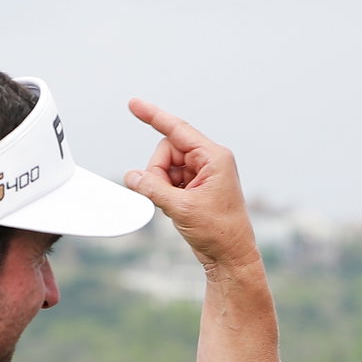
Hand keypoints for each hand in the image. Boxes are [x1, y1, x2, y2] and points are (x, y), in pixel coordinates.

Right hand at [125, 99, 259, 274]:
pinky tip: (174, 208)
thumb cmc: (218, 232)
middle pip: (167, 151)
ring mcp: (203, 174)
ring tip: (174, 206)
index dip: (154, 116)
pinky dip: (165, 192)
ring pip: (166, 167)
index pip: (178, 129)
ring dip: (161, 185)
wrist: (231, 257)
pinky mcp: (196, 187)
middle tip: (163, 196)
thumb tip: (131, 176)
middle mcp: (210, 161)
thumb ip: (153, 189)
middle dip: (157, 171)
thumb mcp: (181, 208)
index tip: (133, 104)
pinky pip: (169, 180)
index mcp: (214, 157)